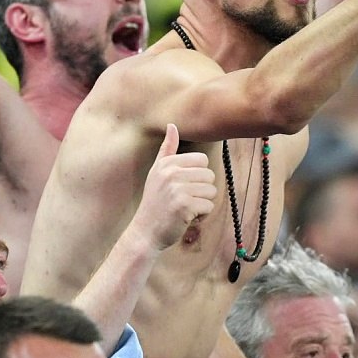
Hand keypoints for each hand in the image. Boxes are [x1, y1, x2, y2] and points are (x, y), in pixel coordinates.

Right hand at [132, 125, 216, 250]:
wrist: (145, 232)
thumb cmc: (155, 203)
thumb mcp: (157, 173)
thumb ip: (167, 149)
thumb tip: (172, 125)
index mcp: (167, 163)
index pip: (202, 160)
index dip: (198, 176)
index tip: (183, 187)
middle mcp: (171, 173)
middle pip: (209, 175)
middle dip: (202, 191)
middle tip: (184, 200)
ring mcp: (177, 189)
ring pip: (211, 191)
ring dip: (202, 203)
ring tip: (185, 209)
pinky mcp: (184, 205)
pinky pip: (209, 206)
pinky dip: (202, 215)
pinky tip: (186, 218)